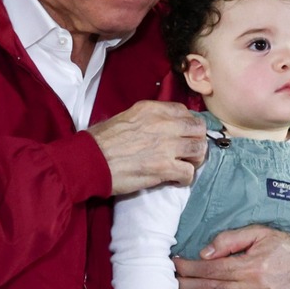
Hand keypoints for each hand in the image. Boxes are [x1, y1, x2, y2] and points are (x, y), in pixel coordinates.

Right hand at [89, 101, 205, 194]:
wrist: (90, 160)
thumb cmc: (100, 141)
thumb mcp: (125, 117)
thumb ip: (147, 119)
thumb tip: (159, 127)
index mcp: (152, 109)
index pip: (184, 112)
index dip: (187, 125)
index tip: (183, 135)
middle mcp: (163, 124)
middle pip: (198, 129)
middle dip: (196, 140)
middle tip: (188, 151)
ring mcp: (166, 146)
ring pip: (199, 150)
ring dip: (195, 159)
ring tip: (185, 165)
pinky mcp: (164, 167)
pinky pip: (189, 172)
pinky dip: (185, 178)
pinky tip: (176, 179)